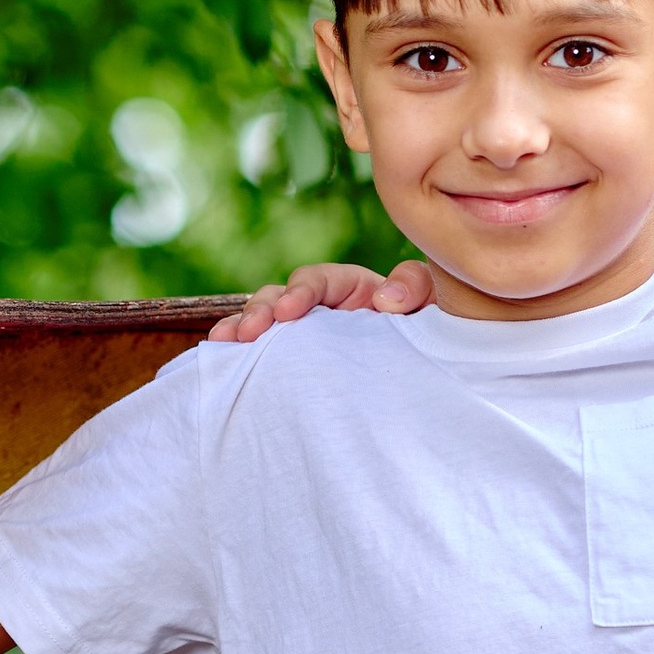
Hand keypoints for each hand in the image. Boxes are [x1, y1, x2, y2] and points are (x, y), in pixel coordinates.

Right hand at [208, 256, 436, 342]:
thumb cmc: (430, 329)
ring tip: (224, 343)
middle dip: (261, 311)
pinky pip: (263, 354)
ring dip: (242, 328)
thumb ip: (414, 288)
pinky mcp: (295, 364)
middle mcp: (320, 308)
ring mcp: (304, 336)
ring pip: (264, 323)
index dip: (300, 291)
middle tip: (248, 332)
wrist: (429, 374)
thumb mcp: (433, 301)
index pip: (317, 280)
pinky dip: (240, 354)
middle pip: (278, 298)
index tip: (290, 312)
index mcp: (350, 288)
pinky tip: (220, 360)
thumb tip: (384, 298)